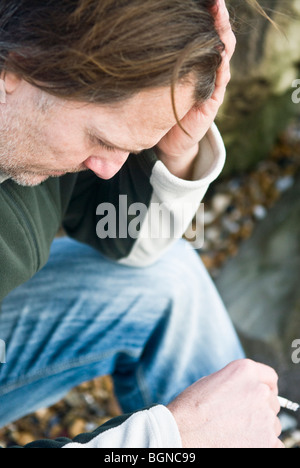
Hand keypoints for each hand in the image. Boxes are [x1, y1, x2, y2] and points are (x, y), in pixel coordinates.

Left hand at [156, 0, 235, 178]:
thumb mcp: (157, 81)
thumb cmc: (159, 108)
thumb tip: (129, 35)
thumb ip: (155, 63)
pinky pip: (221, 78)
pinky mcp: (213, 100)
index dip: (203, 14)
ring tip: (220, 12)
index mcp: (193, 61)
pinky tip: (220, 48)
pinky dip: (222, 62)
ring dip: (223, 32)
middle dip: (217, 16)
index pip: (201, 32)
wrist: (168, 142)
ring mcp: (212, 83)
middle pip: (216, 36)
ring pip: (223, 52)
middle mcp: (206, 68)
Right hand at [167, 359, 284, 447]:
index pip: (270, 378)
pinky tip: (241, 443)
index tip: (258, 397)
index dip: (264, 388)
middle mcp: (259, 390)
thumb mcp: (212, 381)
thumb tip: (245, 391)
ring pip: (271, 424)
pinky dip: (262, 445)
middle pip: (271, 402)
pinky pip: (274, 444)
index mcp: (245, 371)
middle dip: (259, 409)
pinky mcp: (267, 442)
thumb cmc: (190, 409)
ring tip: (235, 432)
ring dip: (259, 428)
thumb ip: (236, 383)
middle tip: (239, 418)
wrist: (182, 434)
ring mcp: (265, 417)